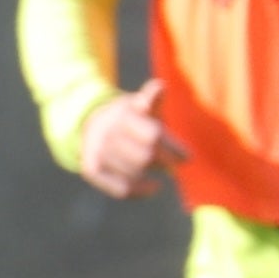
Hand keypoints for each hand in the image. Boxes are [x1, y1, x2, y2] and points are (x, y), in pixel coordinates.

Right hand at [73, 80, 175, 198]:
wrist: (92, 124)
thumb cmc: (130, 118)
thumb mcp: (140, 105)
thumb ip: (152, 99)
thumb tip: (160, 86)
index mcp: (123, 113)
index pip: (154, 136)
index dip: (173, 149)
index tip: (187, 157)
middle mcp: (107, 131)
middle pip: (146, 157)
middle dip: (165, 162)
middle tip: (174, 165)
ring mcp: (97, 151)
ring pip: (135, 173)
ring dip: (153, 174)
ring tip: (164, 170)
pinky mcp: (91, 168)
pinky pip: (121, 188)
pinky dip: (140, 191)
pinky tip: (153, 187)